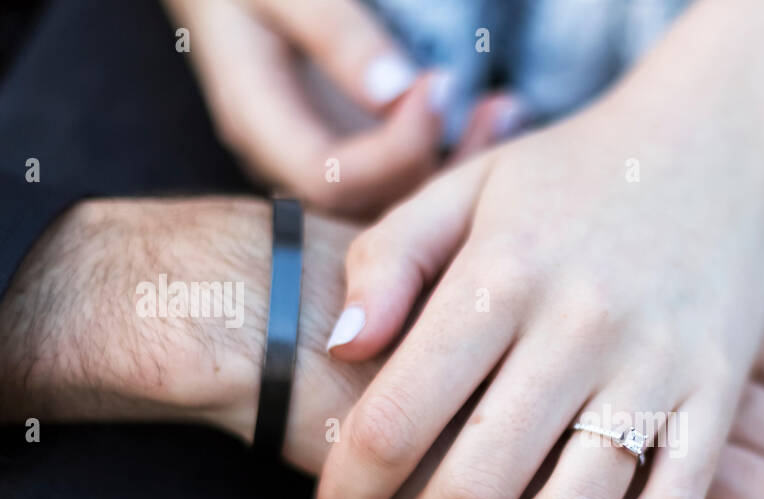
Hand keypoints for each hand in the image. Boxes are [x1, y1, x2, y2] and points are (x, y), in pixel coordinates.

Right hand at [162, 0, 523, 216]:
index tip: (439, 85)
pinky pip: (405, 171)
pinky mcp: (352, 146)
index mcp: (255, 119)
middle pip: (371, 201)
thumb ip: (333, 32)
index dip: (393, 148)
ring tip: (508, 110)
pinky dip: (451, 149)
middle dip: (438, 165)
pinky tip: (499, 111)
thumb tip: (392, 90)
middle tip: (499, 109)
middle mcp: (287, 155)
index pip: (330, 177)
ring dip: (456, 163)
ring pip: (395, 195)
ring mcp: (321, 155)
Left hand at [314, 93, 763, 498]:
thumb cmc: (570, 175)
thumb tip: (341, 347)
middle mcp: (579, 326)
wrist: (715, 143)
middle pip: (480, 485)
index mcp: (499, 274)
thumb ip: (387, 258)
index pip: (396, 419)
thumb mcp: (463, 187)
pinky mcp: (717, 393)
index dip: (349, 491)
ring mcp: (657, 365)